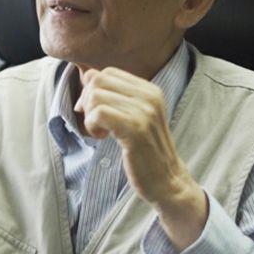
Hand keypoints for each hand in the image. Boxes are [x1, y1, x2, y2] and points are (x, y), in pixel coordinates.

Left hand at [74, 67, 208, 250]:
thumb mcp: (134, 117)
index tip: (96, 112)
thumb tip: (87, 76)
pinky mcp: (135, 129)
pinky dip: (92, 126)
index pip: (108, 72)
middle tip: (96, 123)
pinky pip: (99, 114)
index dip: (93, 90)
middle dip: (87, 101)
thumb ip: (115, 97)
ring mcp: (144, 112)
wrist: (167, 181)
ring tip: (101, 132)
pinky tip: (102, 138)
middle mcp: (149, 96)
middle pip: (98, 80)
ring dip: (89, 116)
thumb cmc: (145, 151)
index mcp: (150, 90)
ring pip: (96, 96)